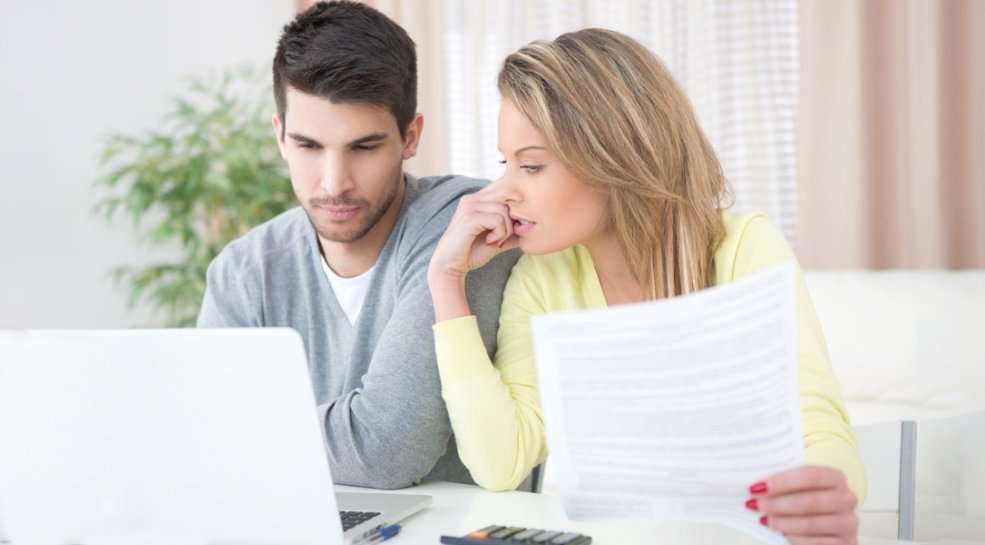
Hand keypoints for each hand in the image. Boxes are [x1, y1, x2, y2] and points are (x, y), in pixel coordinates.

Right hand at [427, 182, 518, 320]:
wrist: (450, 266)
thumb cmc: (472, 252)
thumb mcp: (498, 239)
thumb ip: (513, 231)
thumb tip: (534, 228)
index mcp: (478, 199)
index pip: (504, 185)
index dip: (515, 200)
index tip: (516, 223)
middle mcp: (473, 198)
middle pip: (508, 196)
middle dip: (514, 217)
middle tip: (507, 234)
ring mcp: (470, 205)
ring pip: (505, 209)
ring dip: (507, 229)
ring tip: (496, 239)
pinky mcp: (469, 217)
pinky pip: (498, 219)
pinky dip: (500, 233)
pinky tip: (490, 241)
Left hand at [747, 465, 858, 544]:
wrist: (829, 518)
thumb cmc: (807, 496)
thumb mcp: (800, 484)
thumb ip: (783, 481)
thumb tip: (754, 486)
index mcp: (836, 477)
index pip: (810, 475)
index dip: (782, 481)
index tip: (757, 487)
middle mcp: (847, 499)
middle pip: (809, 501)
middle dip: (777, 504)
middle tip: (754, 505)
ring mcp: (848, 523)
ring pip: (810, 524)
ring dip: (782, 523)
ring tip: (763, 519)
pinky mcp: (846, 543)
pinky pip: (815, 543)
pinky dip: (793, 538)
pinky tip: (780, 534)